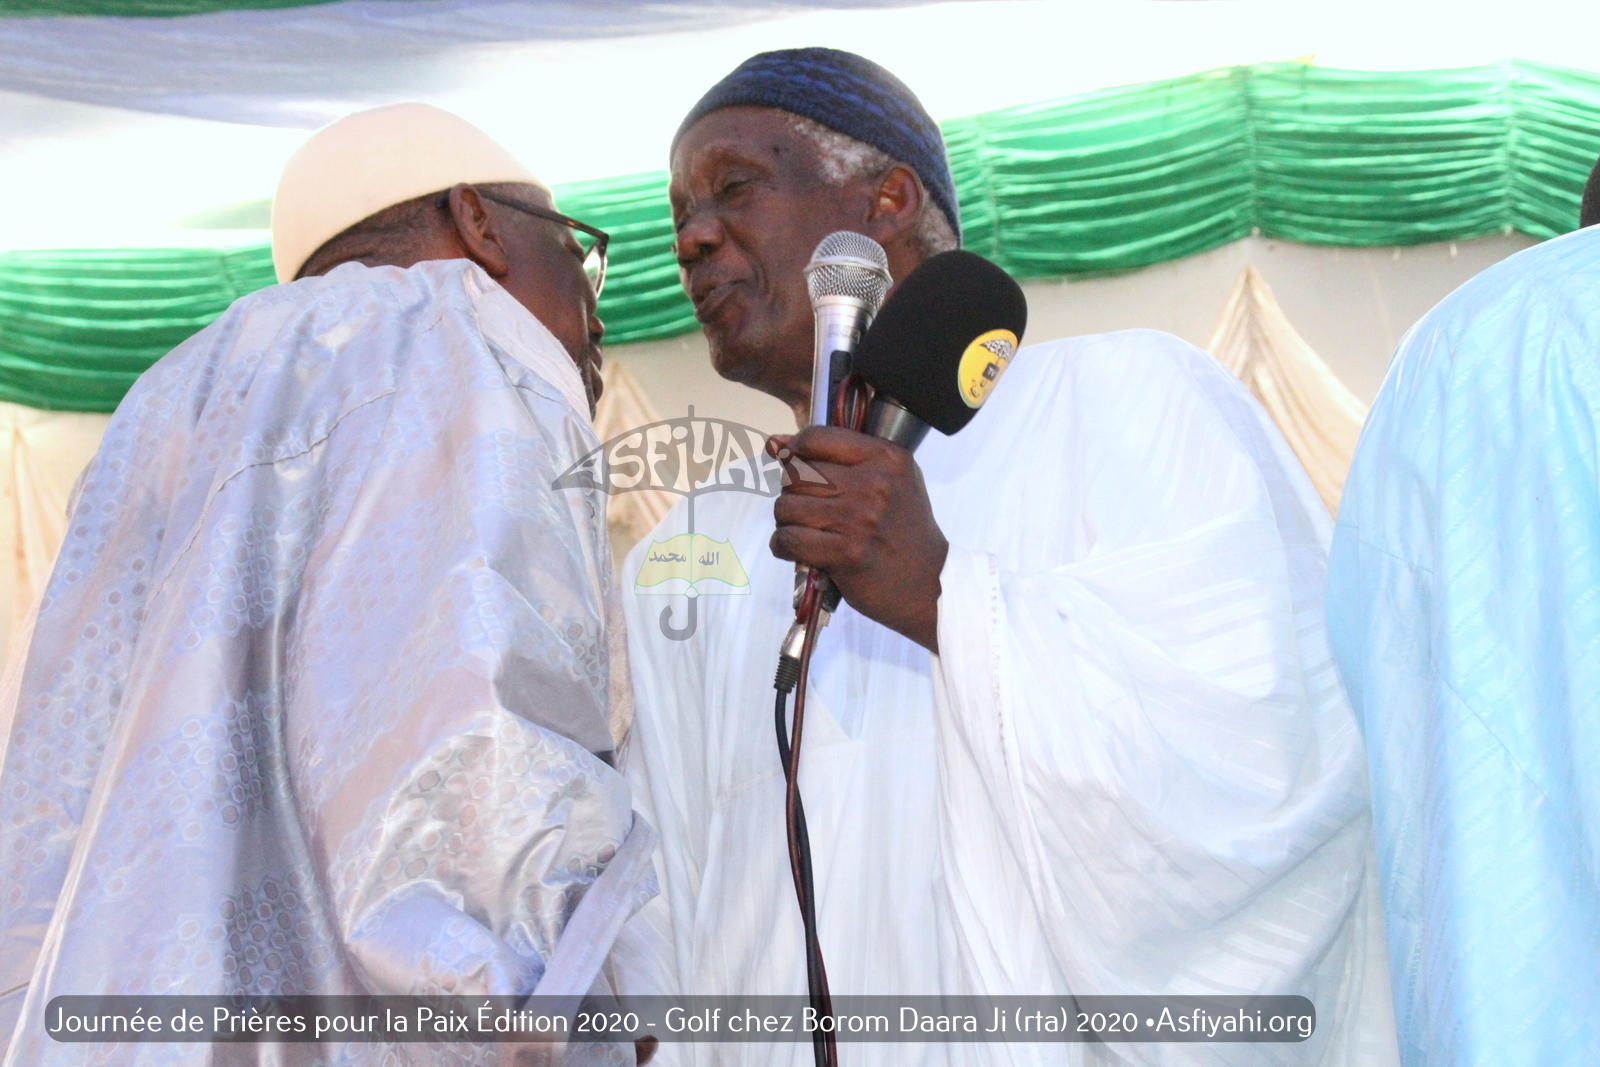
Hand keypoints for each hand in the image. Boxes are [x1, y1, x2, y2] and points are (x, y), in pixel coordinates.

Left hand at [768, 427, 947, 651]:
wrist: (929, 581)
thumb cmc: (903, 527)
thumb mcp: (889, 480)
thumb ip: (837, 457)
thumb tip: (775, 443)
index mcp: (886, 458)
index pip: (817, 438)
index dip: (795, 452)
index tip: (796, 467)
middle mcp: (874, 483)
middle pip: (797, 473)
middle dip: (791, 492)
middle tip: (806, 508)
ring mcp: (859, 518)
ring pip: (787, 506)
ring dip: (786, 521)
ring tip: (804, 530)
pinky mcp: (846, 552)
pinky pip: (789, 539)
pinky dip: (783, 546)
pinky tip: (796, 549)